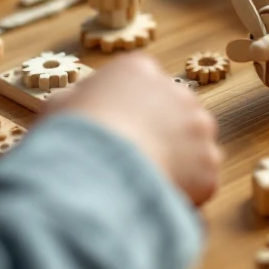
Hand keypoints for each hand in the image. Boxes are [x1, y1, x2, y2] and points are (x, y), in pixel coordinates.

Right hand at [44, 54, 221, 205]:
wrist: (97, 171)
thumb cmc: (73, 136)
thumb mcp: (59, 107)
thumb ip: (76, 100)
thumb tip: (76, 103)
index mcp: (139, 70)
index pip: (143, 86)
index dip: (131, 112)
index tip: (120, 132)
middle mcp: (178, 92)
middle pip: (175, 114)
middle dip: (161, 135)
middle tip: (134, 161)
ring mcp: (199, 128)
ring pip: (194, 146)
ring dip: (178, 162)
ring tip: (145, 182)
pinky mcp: (208, 164)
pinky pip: (201, 180)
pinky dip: (186, 192)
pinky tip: (158, 197)